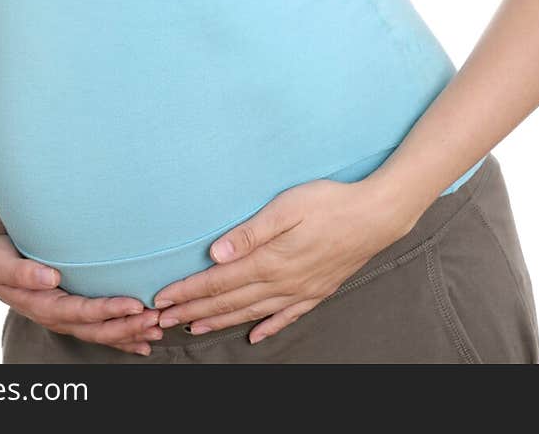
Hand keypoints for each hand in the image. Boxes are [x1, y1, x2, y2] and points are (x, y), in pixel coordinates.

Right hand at [0, 232, 162, 354]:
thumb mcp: (1, 263)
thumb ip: (23, 272)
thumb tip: (51, 277)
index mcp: (43, 305)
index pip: (81, 312)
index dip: (108, 311)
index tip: (135, 304)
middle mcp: (57, 316)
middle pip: (96, 328)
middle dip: (127, 326)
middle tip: (156, 320)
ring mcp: (66, 318)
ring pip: (101, 332)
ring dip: (129, 334)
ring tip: (156, 331)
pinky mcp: (72, 313)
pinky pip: (98, 330)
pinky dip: (122, 338)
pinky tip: (143, 343)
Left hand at [152, 175, 410, 344]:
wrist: (376, 216)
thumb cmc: (329, 203)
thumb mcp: (287, 207)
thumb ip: (250, 232)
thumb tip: (216, 254)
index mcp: (270, 260)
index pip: (219, 281)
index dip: (189, 291)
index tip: (162, 300)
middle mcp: (282, 282)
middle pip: (229, 301)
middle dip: (194, 310)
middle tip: (164, 322)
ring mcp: (300, 290)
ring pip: (252, 312)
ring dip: (221, 320)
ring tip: (195, 327)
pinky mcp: (317, 291)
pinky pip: (286, 316)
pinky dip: (267, 327)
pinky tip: (255, 336)